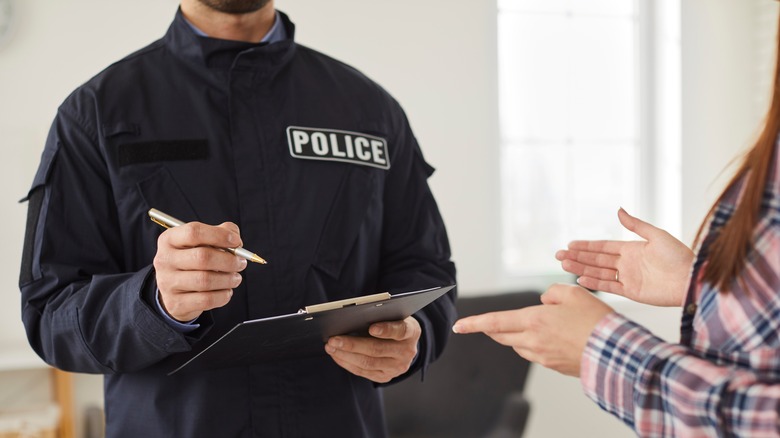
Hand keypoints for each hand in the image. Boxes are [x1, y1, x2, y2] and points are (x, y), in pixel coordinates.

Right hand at [153, 222, 246, 321]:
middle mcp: (164, 260)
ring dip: (228, 279)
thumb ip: (221, 233)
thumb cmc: (193, 261)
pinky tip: (226, 291)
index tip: (236, 241)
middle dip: (228, 260)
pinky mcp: (175, 303)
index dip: (219, 235)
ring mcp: (167, 283)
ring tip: (236, 278)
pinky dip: (223, 295)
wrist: (175, 291)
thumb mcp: (202, 242)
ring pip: (205, 280)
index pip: (194, 232)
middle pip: (202, 257)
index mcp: (169, 239)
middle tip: (241, 263)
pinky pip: (206, 300)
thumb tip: (237, 242)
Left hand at [325, 316, 420, 383]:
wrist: (404, 343)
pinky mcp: (386, 376)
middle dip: (353, 344)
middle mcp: (407, 352)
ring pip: (368, 363)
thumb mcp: (392, 315)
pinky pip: (364, 372)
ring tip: (331, 347)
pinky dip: (347, 363)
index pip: (400, 330)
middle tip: (334, 339)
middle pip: (377, 349)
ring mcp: (397, 367)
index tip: (372, 328)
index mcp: (411, 332)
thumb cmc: (393, 322)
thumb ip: (378, 316)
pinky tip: (336, 355)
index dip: (386, 330)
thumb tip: (349, 320)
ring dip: (346, 355)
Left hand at [452, 284, 612, 376]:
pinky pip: (534, 354)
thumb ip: (552, 293)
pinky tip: (552, 337)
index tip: (459, 326)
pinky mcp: (552, 366)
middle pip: (502, 335)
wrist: (615, 352)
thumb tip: (544, 301)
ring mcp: (542, 356)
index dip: (474, 323)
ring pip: (518, 345)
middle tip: (488, 323)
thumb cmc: (596, 322)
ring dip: (517, 335)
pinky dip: (534, 344)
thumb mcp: (574, 293)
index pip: (494, 322)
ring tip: (537, 324)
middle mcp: (533, 341)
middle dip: (492, 328)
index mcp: (534, 321)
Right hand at [556, 208, 693, 306]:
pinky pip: (609, 286)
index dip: (586, 246)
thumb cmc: (679, 256)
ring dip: (581, 269)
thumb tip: (618, 210)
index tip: (570, 245)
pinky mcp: (631, 292)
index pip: (603, 247)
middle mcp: (627, 263)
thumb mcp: (657, 235)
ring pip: (598, 272)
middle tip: (558, 256)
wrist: (692, 279)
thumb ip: (636, 225)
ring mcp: (628, 278)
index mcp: (632, 249)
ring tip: (564, 266)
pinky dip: (595, 283)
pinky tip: (581, 280)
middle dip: (577, 257)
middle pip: (596, 260)